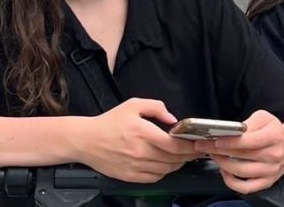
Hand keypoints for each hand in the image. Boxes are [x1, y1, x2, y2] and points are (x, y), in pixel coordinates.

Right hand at [78, 98, 200, 182]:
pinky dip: (164, 172)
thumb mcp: (133, 105)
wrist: (86, 140)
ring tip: (181, 157)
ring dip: (177, 164)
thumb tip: (173, 119)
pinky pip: (154, 178)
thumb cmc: (109, 122)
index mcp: (143, 132)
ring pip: (166, 170)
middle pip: (173, 159)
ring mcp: (135, 166)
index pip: (174, 145)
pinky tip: (165, 164)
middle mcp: (141, 152)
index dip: (189, 146)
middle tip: (194, 150)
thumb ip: (156, 107)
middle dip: (187, 155)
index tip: (197, 143)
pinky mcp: (130, 176)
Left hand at [193, 110, 283, 194]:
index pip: (249, 141)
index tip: (215, 139)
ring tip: (213, 155)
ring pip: (241, 172)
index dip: (230, 141)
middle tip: (204, 145)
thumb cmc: (274, 130)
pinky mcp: (267, 182)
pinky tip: (224, 171)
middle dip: (219, 151)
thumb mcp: (264, 117)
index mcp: (274, 136)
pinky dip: (231, 182)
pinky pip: (246, 188)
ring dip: (222, 164)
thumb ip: (248, 123)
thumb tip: (230, 130)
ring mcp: (270, 171)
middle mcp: (273, 155)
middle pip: (242, 156)